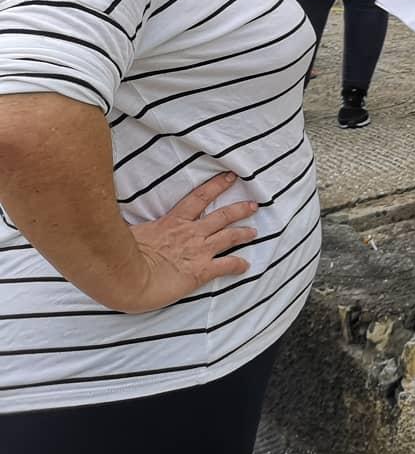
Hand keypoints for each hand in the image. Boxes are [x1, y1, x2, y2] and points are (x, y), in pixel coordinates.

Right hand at [126, 172, 256, 313]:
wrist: (126, 277)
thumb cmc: (122, 255)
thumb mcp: (128, 231)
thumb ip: (134, 225)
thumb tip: (119, 219)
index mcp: (173, 222)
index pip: (199, 197)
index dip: (217, 186)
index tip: (231, 177)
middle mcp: (190, 233)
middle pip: (221, 216)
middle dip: (239, 209)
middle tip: (254, 205)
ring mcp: (198, 251)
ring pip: (228, 237)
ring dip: (243, 233)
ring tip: (254, 232)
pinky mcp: (201, 271)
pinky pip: (225, 265)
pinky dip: (238, 265)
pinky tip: (246, 266)